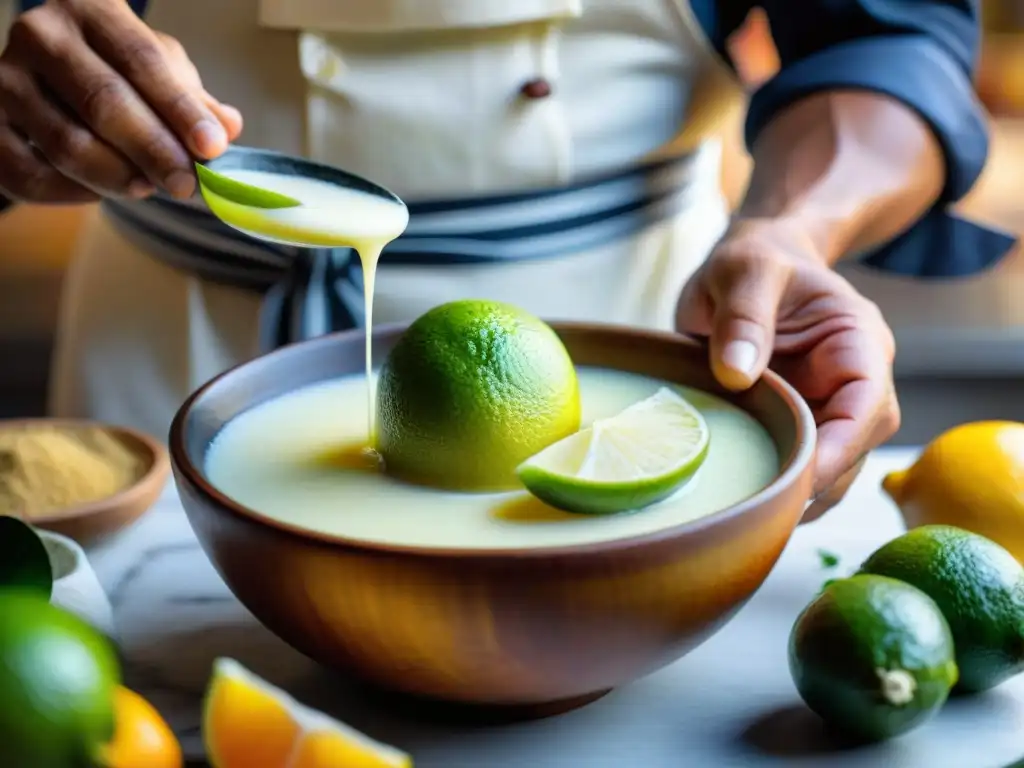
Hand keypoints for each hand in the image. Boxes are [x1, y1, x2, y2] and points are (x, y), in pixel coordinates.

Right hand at [0, 0, 242, 202]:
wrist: (46, 81)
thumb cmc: (115, 72)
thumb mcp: (159, 71)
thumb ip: (194, 99)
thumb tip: (228, 126)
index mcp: (90, 10)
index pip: (141, 60)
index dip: (180, 108)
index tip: (212, 147)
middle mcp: (41, 36)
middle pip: (103, 101)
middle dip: (153, 150)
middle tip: (185, 184)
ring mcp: (6, 80)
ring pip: (67, 143)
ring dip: (116, 176)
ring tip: (148, 188)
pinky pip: (31, 175)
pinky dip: (73, 194)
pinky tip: (103, 194)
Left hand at [676, 219, 900, 520]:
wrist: (750, 265)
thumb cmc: (755, 261)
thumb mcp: (744, 270)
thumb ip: (743, 315)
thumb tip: (738, 373)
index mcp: (857, 342)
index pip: (868, 404)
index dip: (841, 448)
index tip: (801, 478)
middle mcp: (852, 382)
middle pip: (854, 449)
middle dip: (815, 483)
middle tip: (762, 508)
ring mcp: (825, 407)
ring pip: (829, 470)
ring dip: (795, 494)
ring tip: (748, 513)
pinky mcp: (796, 425)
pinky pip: (798, 468)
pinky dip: (776, 488)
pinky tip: (743, 500)